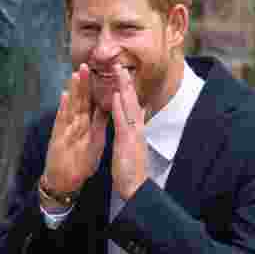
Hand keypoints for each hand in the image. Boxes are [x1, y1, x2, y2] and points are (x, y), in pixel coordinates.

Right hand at [41, 64, 107, 203]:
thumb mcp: (95, 142)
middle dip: (83, 83)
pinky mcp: (58, 136)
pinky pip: (62, 121)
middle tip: (85, 65)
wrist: (65, 181)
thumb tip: (107, 109)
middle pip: (81, 100)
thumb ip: (100, 125)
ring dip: (73, 90)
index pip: (92, 102)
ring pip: (71, 106)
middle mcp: (76, 123)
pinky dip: (63, 108)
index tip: (100, 73)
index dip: (95, 88)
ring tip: (76, 74)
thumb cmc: (80, 162)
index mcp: (86, 124)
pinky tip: (65, 96)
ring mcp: (66, 128)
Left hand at [108, 62, 147, 201]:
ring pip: (129, 106)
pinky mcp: (127, 141)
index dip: (128, 90)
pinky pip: (122, 121)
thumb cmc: (132, 170)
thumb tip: (139, 117)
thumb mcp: (133, 147)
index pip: (133, 106)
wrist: (136, 188)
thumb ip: (135, 131)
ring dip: (124, 88)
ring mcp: (133, 134)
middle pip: (132, 101)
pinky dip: (119, 107)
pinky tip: (115, 96)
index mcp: (136, 131)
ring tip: (120, 71)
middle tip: (121, 65)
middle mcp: (137, 129)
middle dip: (126, 83)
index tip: (124, 75)